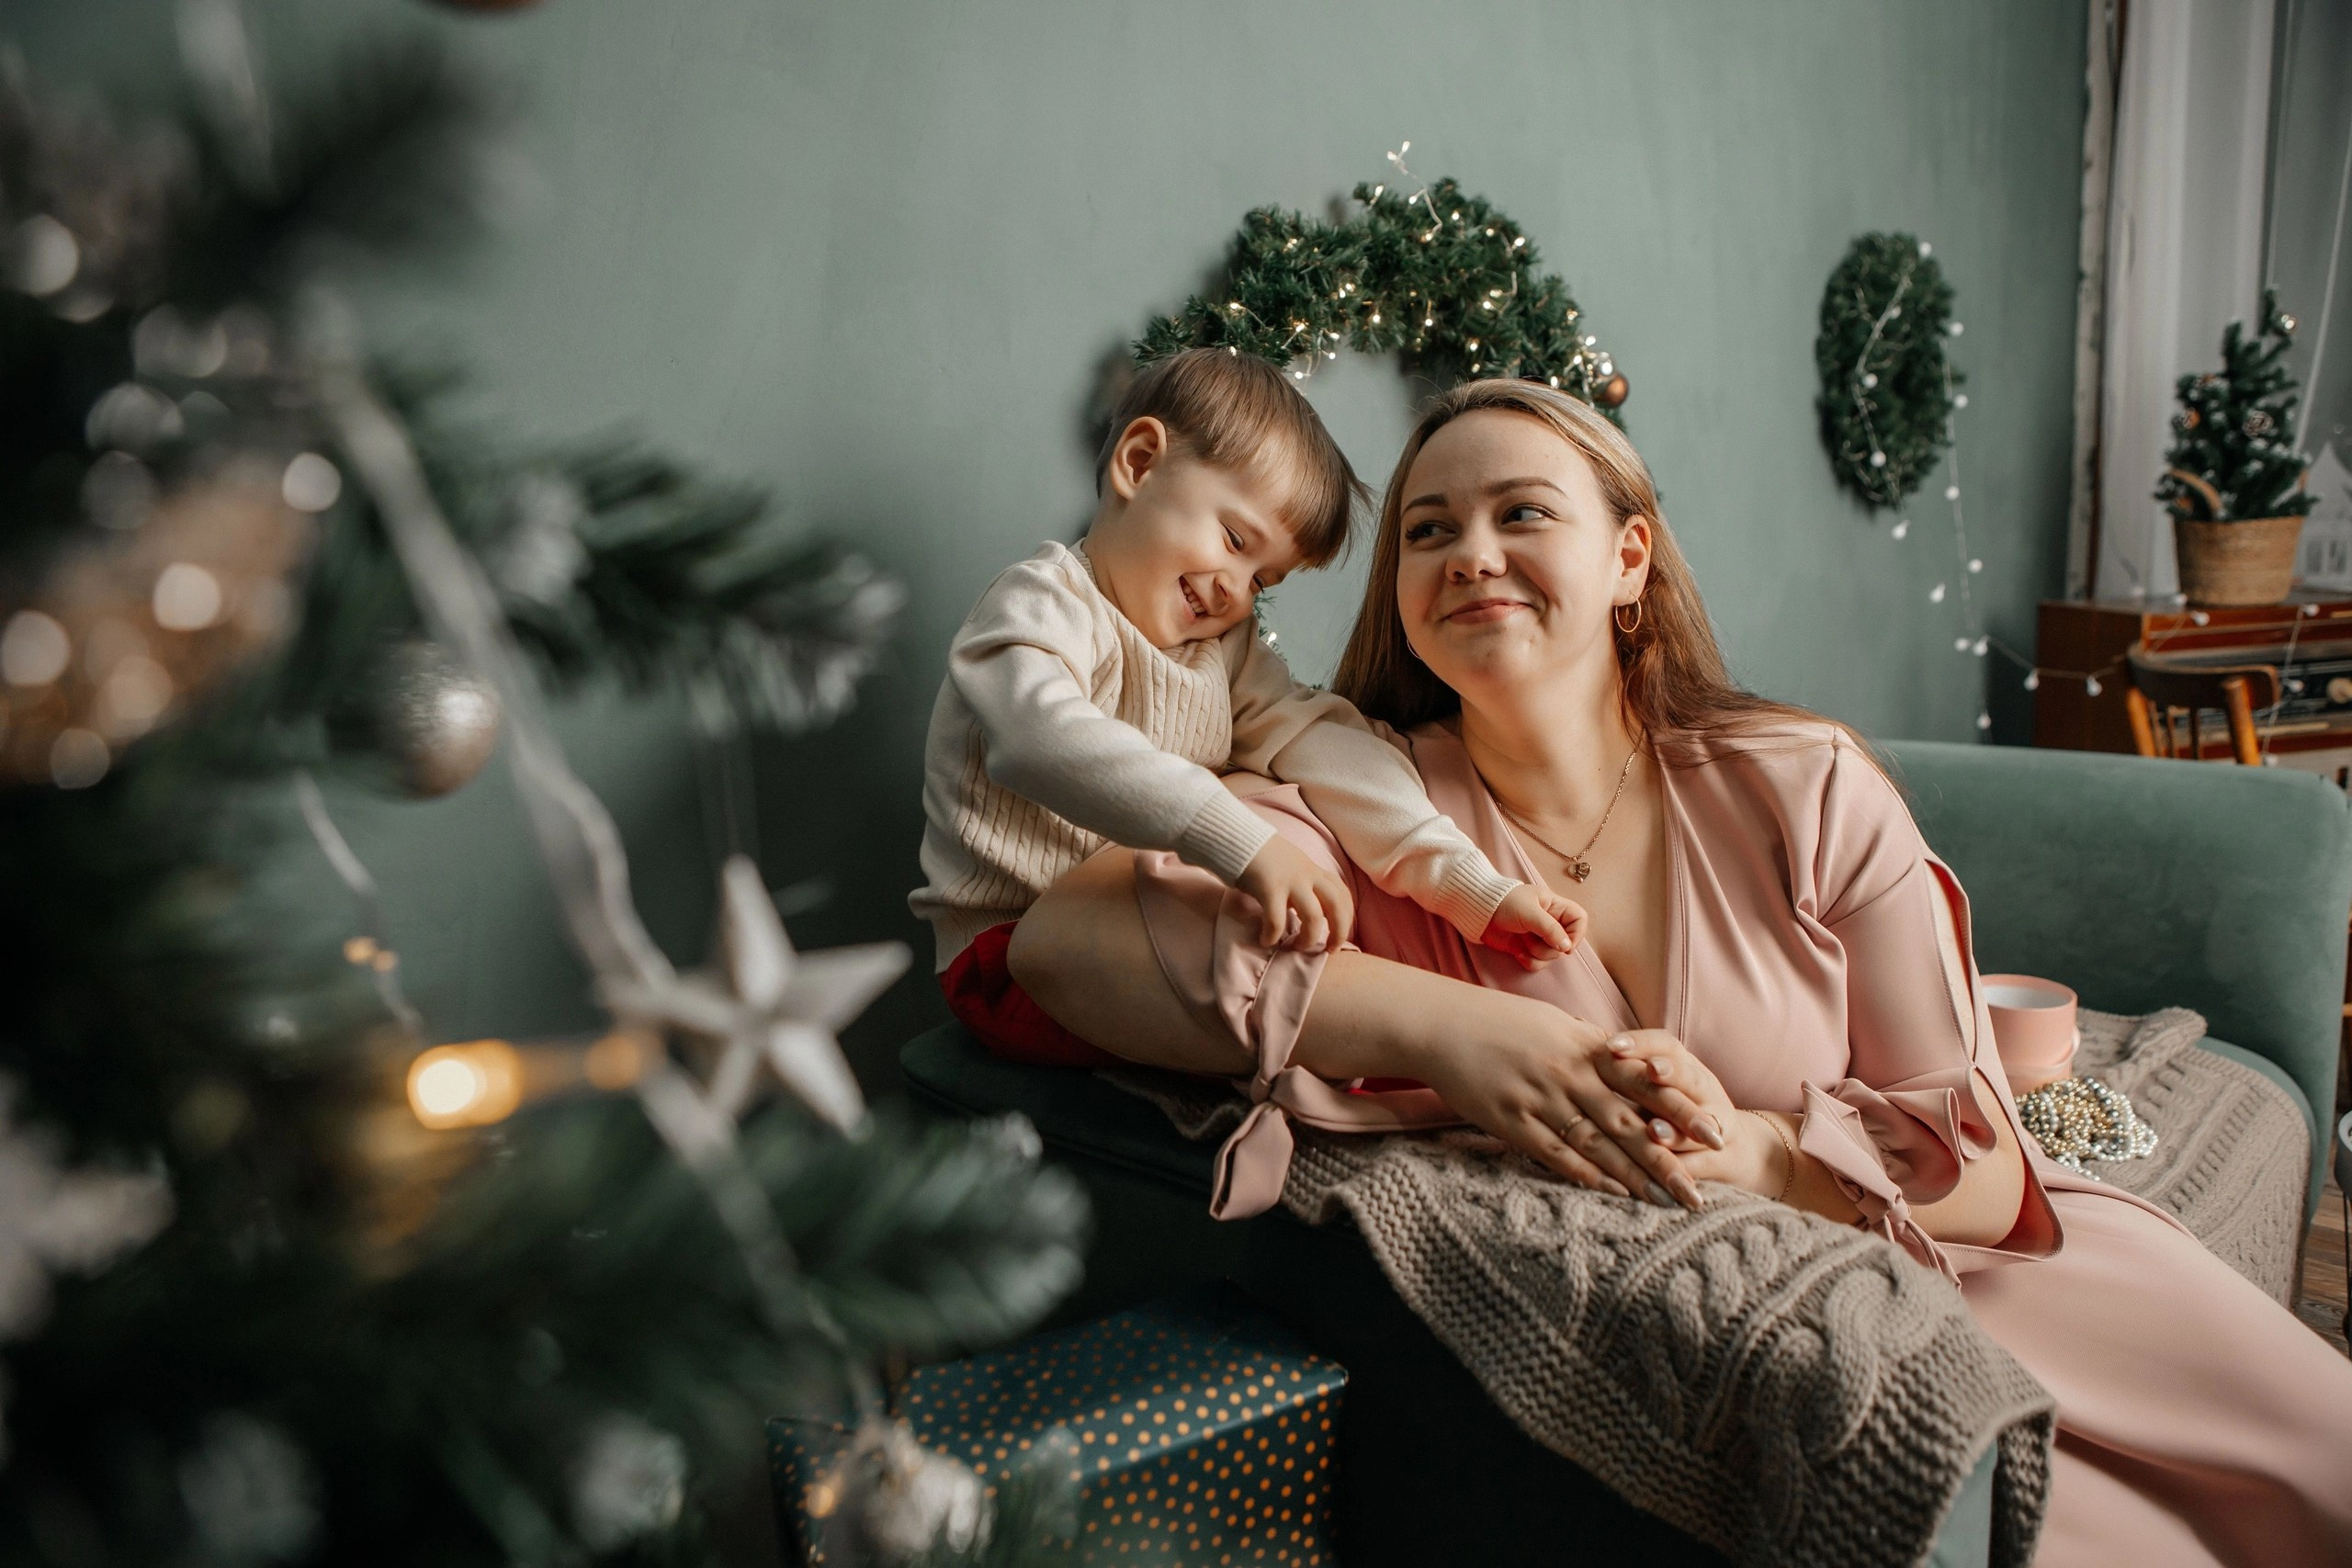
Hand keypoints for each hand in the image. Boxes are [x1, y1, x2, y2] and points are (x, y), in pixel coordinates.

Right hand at [1234, 835, 1354, 951]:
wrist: (1239, 838)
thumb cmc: (1263, 858)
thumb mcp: (1293, 867)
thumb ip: (1305, 885)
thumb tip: (1311, 911)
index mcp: (1315, 871)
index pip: (1343, 895)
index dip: (1347, 919)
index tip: (1339, 937)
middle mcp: (1308, 875)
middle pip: (1337, 906)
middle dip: (1339, 932)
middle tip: (1330, 950)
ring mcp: (1290, 882)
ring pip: (1314, 916)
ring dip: (1308, 938)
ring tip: (1295, 947)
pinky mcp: (1269, 888)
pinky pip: (1277, 919)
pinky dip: (1273, 935)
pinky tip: (1265, 940)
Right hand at [1410, 1009, 1716, 1208]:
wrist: (1441, 1023)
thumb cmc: (1499, 1020)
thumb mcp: (1553, 1023)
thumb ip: (1590, 1045)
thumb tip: (1622, 1057)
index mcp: (1586, 1048)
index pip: (1646, 1085)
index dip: (1683, 1112)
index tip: (1717, 1135)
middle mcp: (1569, 1076)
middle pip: (1629, 1125)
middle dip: (1669, 1161)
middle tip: (1700, 1192)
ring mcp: (1540, 1100)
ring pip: (1597, 1146)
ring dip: (1633, 1179)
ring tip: (1663, 1204)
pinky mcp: (1512, 1121)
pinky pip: (1554, 1154)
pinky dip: (1584, 1176)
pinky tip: (1609, 1194)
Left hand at [1480, 882, 1586, 968]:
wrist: (1479, 912)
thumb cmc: (1504, 903)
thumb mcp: (1529, 913)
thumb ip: (1550, 929)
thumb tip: (1567, 948)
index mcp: (1554, 906)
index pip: (1579, 919)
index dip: (1577, 934)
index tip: (1566, 945)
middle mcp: (1549, 922)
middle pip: (1567, 942)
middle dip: (1551, 947)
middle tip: (1534, 938)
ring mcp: (1538, 936)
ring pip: (1552, 955)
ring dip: (1538, 953)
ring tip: (1522, 941)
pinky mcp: (1527, 948)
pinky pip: (1538, 963)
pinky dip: (1529, 961)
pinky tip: (1518, 953)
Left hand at [1596, 1031, 1786, 1198]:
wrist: (1725, 1148)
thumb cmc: (1670, 1108)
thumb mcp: (1653, 1085)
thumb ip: (1624, 1070)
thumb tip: (1574, 1037)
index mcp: (1683, 1065)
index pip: (1664, 1045)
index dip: (1640, 1044)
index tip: (1611, 1045)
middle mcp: (1704, 1089)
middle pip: (1689, 1078)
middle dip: (1671, 1074)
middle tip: (1652, 1070)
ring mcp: (1717, 1123)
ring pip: (1699, 1121)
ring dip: (1676, 1128)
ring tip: (1656, 1132)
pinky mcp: (1722, 1157)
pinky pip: (1705, 1163)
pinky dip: (1688, 1169)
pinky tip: (1673, 1178)